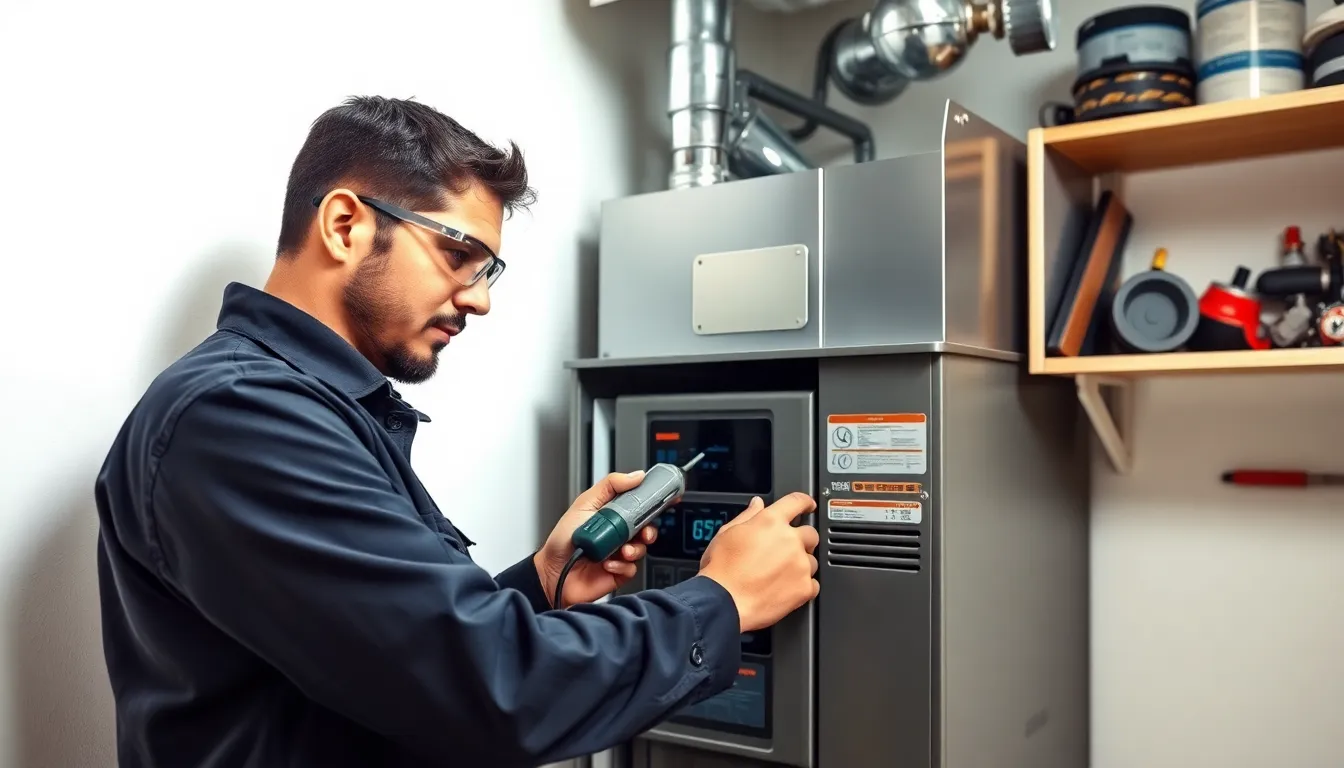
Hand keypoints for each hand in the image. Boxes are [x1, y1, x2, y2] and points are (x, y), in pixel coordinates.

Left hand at [534, 471, 658, 607]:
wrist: (551, 573)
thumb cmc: (562, 540)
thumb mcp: (584, 504)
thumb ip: (609, 486)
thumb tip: (635, 476)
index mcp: (612, 513)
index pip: (638, 503)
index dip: (653, 501)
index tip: (666, 498)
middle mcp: (618, 532)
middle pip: (647, 526)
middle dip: (649, 528)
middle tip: (642, 531)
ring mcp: (619, 552)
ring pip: (643, 548)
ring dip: (634, 549)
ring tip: (619, 550)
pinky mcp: (619, 571)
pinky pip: (633, 568)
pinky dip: (621, 565)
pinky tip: (608, 563)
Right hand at [697, 492, 819, 632]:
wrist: (723, 602)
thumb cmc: (721, 570)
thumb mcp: (727, 533)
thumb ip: (748, 516)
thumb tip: (758, 504)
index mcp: (771, 522)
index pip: (796, 502)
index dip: (805, 502)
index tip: (809, 506)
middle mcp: (789, 540)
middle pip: (810, 533)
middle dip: (802, 540)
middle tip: (786, 552)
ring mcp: (799, 564)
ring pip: (812, 560)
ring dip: (801, 565)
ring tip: (780, 575)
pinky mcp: (804, 588)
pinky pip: (813, 584)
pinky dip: (803, 586)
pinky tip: (786, 589)